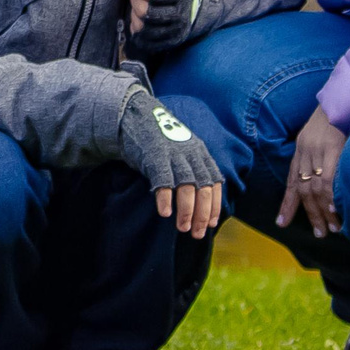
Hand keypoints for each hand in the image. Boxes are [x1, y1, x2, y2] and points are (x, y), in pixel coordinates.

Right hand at [117, 92, 222, 237]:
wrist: (134, 115)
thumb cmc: (157, 140)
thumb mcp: (180, 149)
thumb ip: (191, 168)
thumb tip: (199, 200)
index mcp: (200, 152)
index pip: (215, 183)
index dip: (215, 205)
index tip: (212, 224)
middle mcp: (190, 153)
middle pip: (203, 188)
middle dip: (202, 214)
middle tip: (197, 234)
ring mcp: (173, 153)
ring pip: (187, 187)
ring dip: (187, 211)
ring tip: (182, 228)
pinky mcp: (154, 155)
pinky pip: (163, 180)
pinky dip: (166, 198)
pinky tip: (165, 213)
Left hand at [278, 105, 345, 238]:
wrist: (344, 93)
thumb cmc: (338, 116)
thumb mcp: (322, 135)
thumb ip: (321, 155)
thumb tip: (327, 177)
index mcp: (301, 149)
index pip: (292, 181)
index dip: (287, 204)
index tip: (281, 223)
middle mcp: (305, 151)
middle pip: (303, 189)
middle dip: (310, 213)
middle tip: (319, 233)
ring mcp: (318, 150)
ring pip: (315, 187)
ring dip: (323, 211)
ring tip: (331, 228)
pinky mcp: (333, 147)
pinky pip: (329, 177)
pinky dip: (331, 197)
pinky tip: (335, 211)